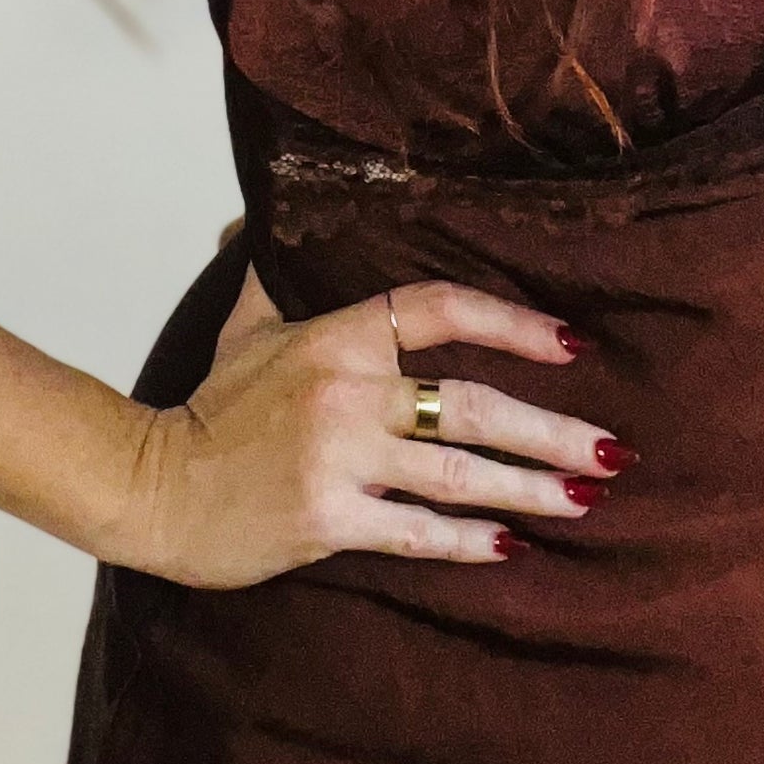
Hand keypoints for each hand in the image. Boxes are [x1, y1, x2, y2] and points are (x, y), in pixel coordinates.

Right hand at [121, 269, 632, 589]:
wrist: (150, 489)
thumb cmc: (207, 409)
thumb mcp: (240, 326)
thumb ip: (269, 271)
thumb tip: (259, 216)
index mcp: (333, 337)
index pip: (439, 309)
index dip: (512, 321)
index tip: (571, 342)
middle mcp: (345, 393)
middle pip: (473, 405)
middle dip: (553, 429)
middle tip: (613, 449)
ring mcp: (338, 459)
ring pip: (459, 473)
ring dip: (532, 487)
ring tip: (586, 498)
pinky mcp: (328, 520)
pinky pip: (417, 533)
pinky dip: (468, 543)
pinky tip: (512, 547)